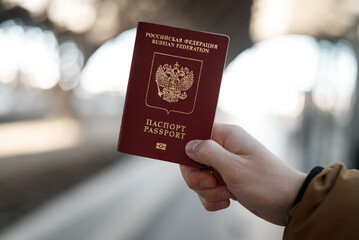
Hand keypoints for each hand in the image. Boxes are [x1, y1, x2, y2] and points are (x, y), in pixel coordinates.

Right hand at [180, 123, 305, 225]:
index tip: (195, 167)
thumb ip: (208, 153)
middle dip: (198, 179)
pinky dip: (213, 199)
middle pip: (193, 161)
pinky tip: (228, 201)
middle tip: (213, 184)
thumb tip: (189, 146)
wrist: (290, 203)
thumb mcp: (234, 167)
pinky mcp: (227, 181)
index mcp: (226, 136)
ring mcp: (225, 166)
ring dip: (208, 191)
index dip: (189, 153)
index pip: (195, 137)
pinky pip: (208, 191)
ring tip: (227, 193)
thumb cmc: (266, 182)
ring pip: (199, 178)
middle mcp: (224, 149)